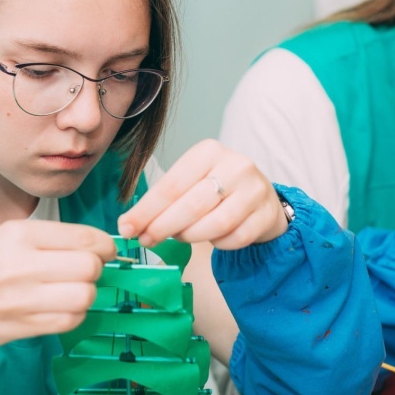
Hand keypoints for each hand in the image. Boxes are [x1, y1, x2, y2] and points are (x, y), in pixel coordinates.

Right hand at [0, 220, 115, 379]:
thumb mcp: (2, 237)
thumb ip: (47, 238)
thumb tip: (95, 245)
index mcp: (18, 234)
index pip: (83, 237)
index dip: (104, 245)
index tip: (105, 250)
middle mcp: (22, 264)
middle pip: (88, 266)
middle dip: (95, 269)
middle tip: (85, 270)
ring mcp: (23, 298)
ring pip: (85, 295)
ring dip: (86, 293)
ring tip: (72, 289)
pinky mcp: (25, 326)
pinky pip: (70, 320)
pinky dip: (74, 314)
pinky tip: (60, 307)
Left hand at [118, 139, 287, 249]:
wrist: (261, 197)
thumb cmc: (215, 188)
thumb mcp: (189, 182)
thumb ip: (161, 201)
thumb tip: (129, 224)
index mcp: (209, 151)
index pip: (171, 185)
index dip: (146, 210)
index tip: (126, 228)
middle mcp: (235, 166)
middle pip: (191, 205)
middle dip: (163, 226)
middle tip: (146, 240)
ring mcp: (255, 190)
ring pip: (215, 223)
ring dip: (190, 236)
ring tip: (179, 236)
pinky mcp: (267, 214)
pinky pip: (235, 238)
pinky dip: (218, 243)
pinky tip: (211, 237)